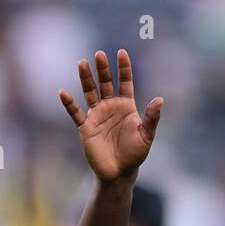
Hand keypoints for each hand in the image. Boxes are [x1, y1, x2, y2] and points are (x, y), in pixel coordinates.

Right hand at [59, 49, 162, 182]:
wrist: (119, 173)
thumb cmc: (135, 154)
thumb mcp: (146, 136)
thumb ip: (152, 118)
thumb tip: (160, 99)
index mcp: (126, 106)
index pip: (125, 82)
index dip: (124, 68)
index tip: (121, 52)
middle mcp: (110, 107)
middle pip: (105, 83)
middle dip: (103, 69)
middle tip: (99, 54)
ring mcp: (97, 115)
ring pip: (90, 92)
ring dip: (86, 78)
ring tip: (82, 63)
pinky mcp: (85, 127)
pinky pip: (75, 113)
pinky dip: (69, 103)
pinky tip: (63, 93)